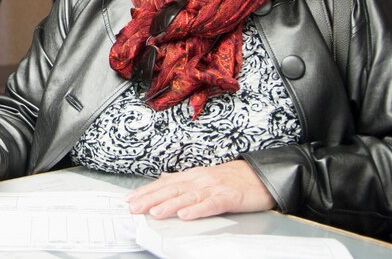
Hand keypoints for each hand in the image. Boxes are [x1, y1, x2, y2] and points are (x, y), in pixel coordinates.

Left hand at [125, 160, 274, 219]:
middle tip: (134, 207)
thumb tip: (163, 178)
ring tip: (154, 212)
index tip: (130, 199)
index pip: (165, 184)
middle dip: (151, 199)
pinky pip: (211, 204)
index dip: (147, 191)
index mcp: (193, 176)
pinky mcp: (228, 197)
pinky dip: (197, 209)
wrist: (261, 176)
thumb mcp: (204, 176)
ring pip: (188, 196)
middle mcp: (200, 180)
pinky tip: (186, 215)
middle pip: (172, 189)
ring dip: (170, 204)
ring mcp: (214, 187)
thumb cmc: (232, 178)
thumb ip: (182, 179)